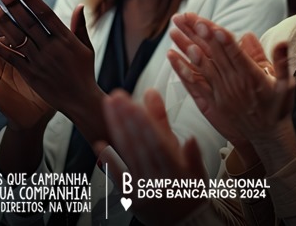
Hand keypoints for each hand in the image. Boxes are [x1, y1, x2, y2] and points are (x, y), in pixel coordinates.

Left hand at [0, 0, 104, 137]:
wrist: (81, 100)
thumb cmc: (84, 72)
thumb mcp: (86, 47)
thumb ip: (79, 26)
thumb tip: (80, 4)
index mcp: (66, 38)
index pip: (46, 14)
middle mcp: (52, 48)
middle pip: (30, 23)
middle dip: (15, 6)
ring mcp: (41, 61)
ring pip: (19, 39)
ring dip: (4, 23)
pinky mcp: (31, 75)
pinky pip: (13, 59)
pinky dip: (0, 50)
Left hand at [98, 90, 208, 223]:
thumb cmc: (190, 195)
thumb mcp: (197, 172)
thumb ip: (190, 150)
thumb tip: (190, 135)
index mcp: (176, 174)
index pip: (157, 144)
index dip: (144, 122)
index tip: (134, 103)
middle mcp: (157, 182)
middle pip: (139, 146)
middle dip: (127, 119)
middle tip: (116, 97)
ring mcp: (142, 190)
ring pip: (128, 155)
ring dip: (117, 129)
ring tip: (110, 108)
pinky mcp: (131, 197)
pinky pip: (118, 177)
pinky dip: (108, 160)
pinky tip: (99, 144)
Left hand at [169, 14, 295, 159]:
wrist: (268, 136)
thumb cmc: (279, 107)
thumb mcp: (286, 85)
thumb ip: (281, 63)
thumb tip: (281, 42)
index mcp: (251, 77)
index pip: (235, 54)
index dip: (223, 40)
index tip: (212, 26)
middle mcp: (234, 84)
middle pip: (214, 54)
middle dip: (200, 35)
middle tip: (187, 17)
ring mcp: (221, 93)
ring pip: (201, 66)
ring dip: (186, 47)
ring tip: (174, 32)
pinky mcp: (213, 102)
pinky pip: (195, 84)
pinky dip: (182, 70)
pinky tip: (172, 57)